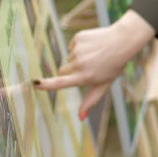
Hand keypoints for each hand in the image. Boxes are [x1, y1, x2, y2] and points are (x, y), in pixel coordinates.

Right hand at [34, 9, 155, 118]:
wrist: (123, 41)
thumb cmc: (114, 66)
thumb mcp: (104, 85)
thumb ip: (90, 101)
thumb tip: (80, 118)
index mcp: (84, 77)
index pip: (61, 83)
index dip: (47, 85)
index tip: (35, 84)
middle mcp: (79, 64)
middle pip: (62, 71)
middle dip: (70, 72)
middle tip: (88, 68)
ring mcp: (78, 50)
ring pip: (68, 59)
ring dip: (76, 59)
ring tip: (94, 56)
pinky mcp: (78, 38)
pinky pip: (72, 46)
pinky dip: (79, 47)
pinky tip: (92, 46)